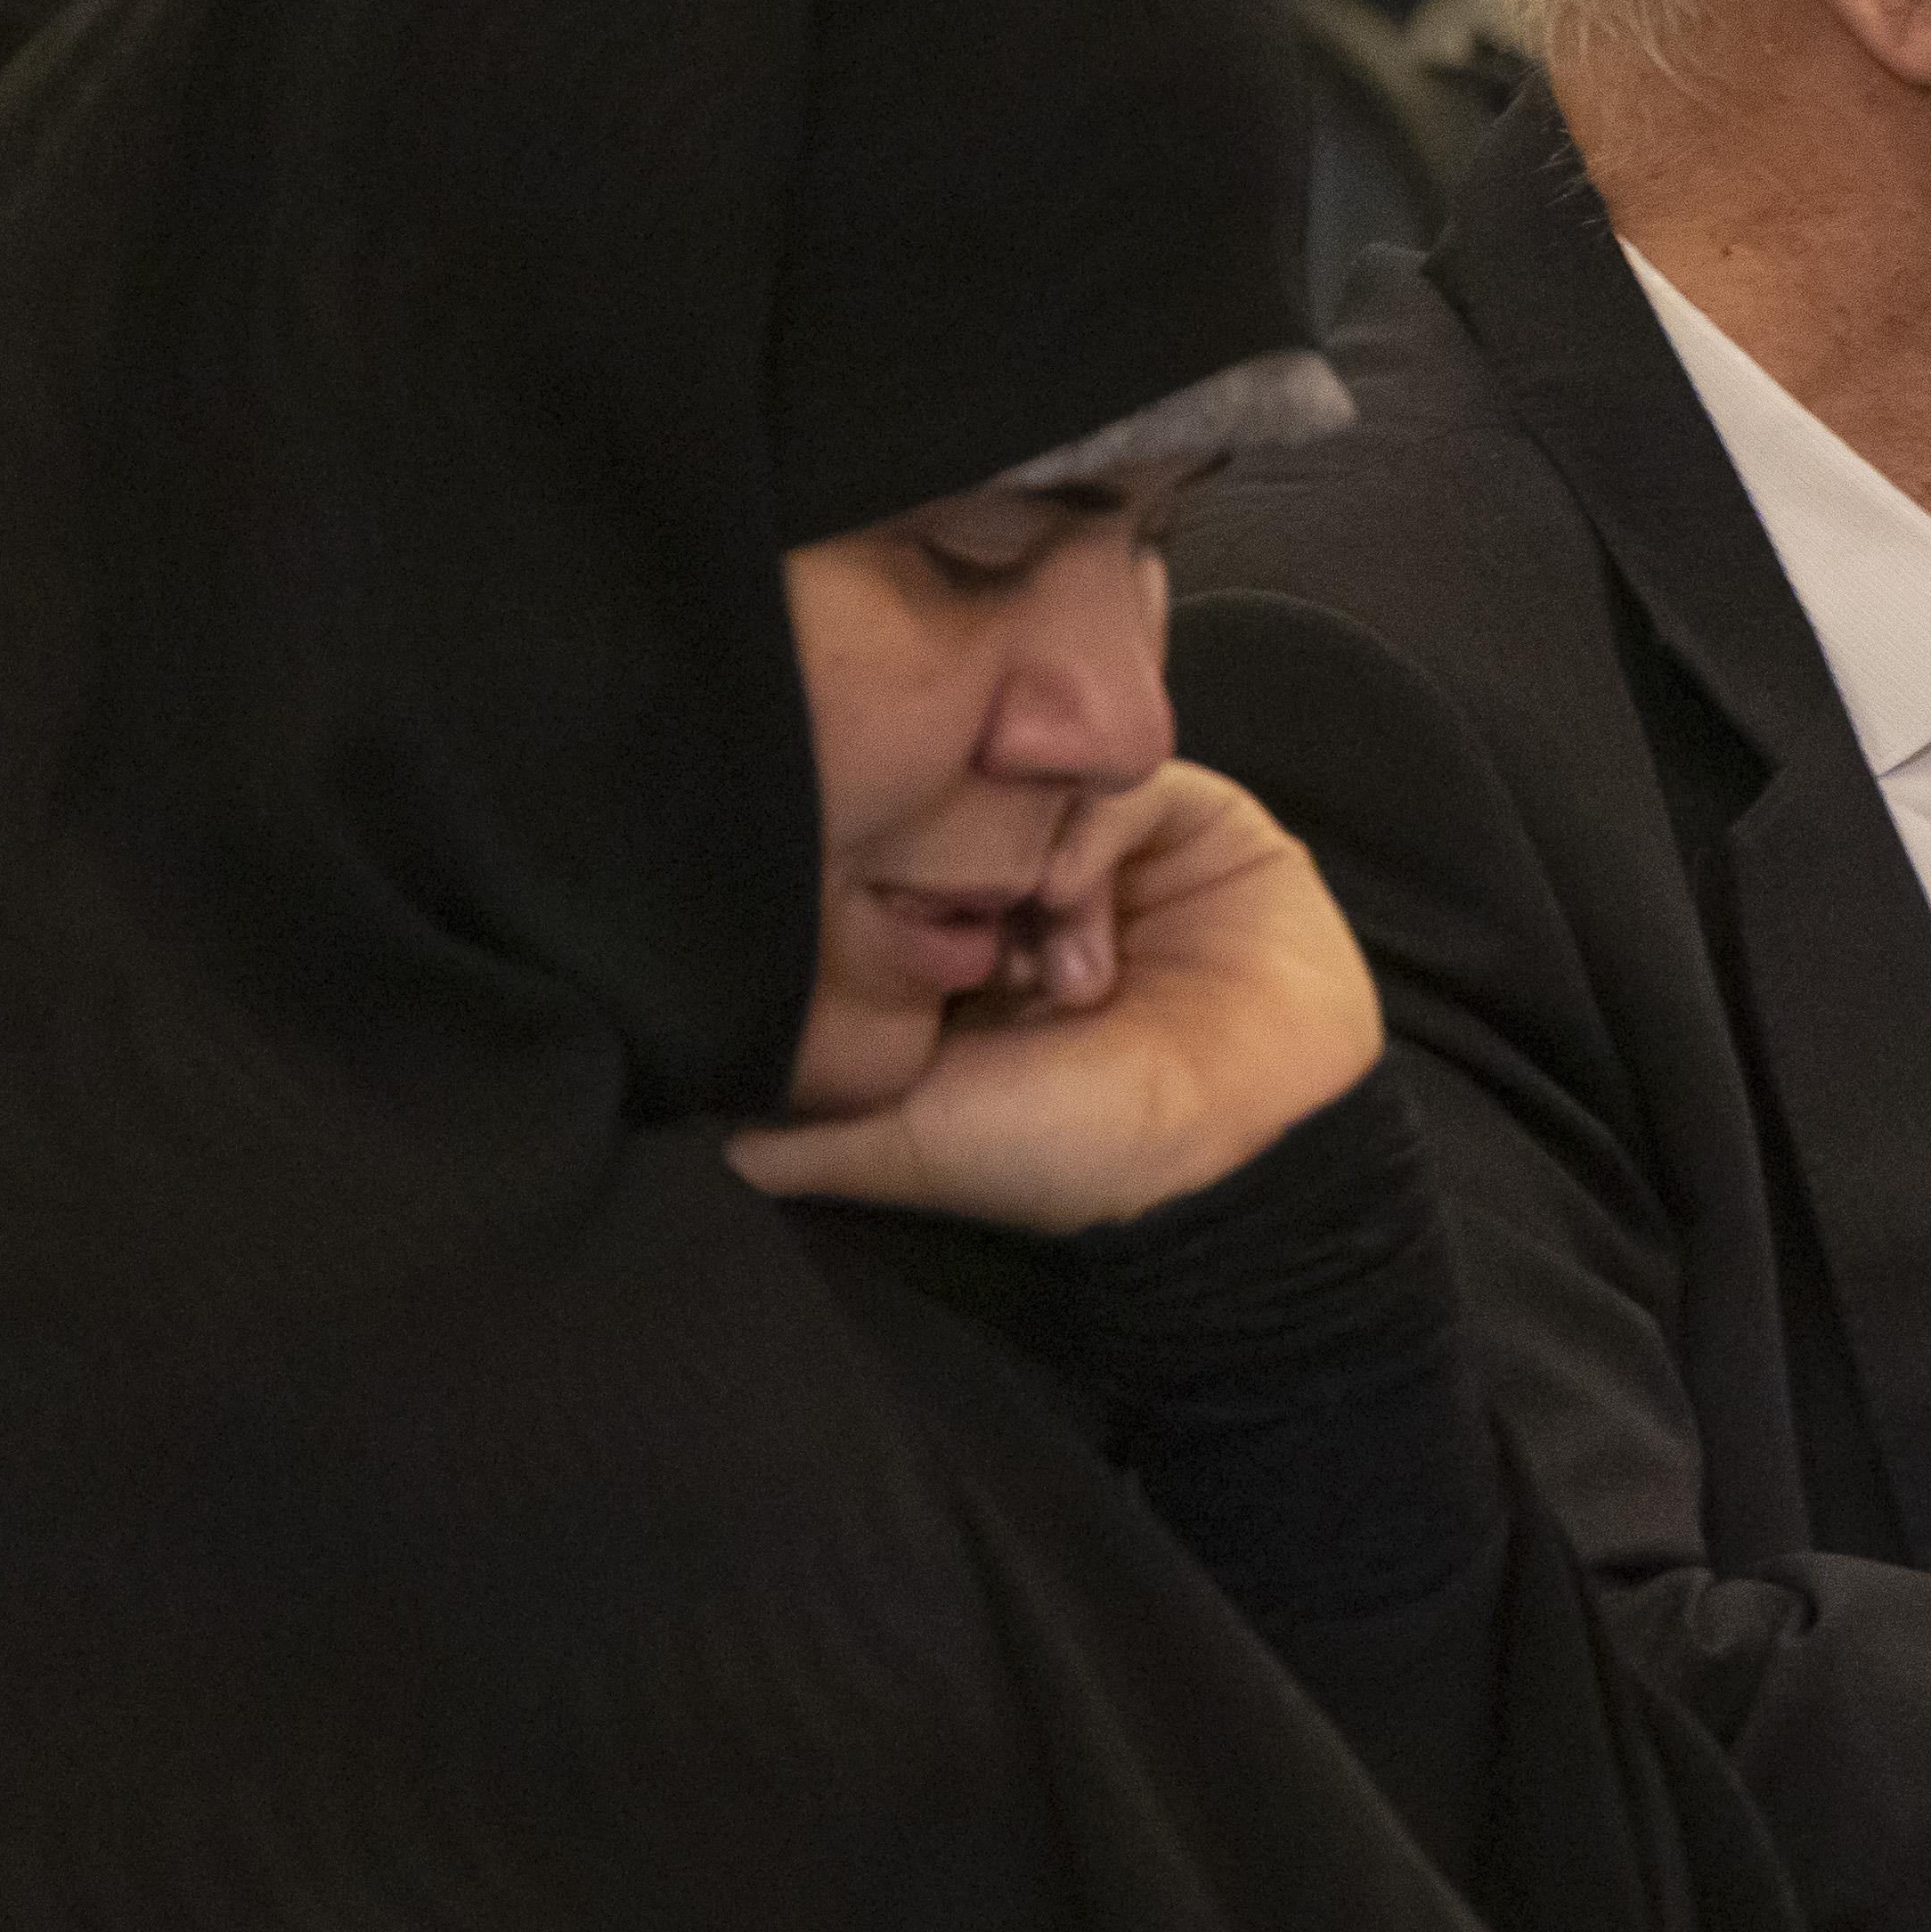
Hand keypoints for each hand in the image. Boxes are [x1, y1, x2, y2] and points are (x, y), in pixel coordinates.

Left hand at [723, 762, 1378, 1230]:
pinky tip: (1090, 930)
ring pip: (1032, 779)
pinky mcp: (1191, 817)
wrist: (1240, 1156)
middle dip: (949, 852)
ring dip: (1028, 860)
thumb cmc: (1070, 1154)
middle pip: (959, 800)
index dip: (867, 870)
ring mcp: (1108, 848)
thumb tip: (690, 1101)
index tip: (864, 923)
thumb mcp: (900, 1142)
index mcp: (953, 957)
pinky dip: (1095, 837)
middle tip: (958, 936)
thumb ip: (791, 1126)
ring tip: (1045, 963)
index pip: (883, 856)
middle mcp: (1023, 893)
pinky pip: (1118, 775)